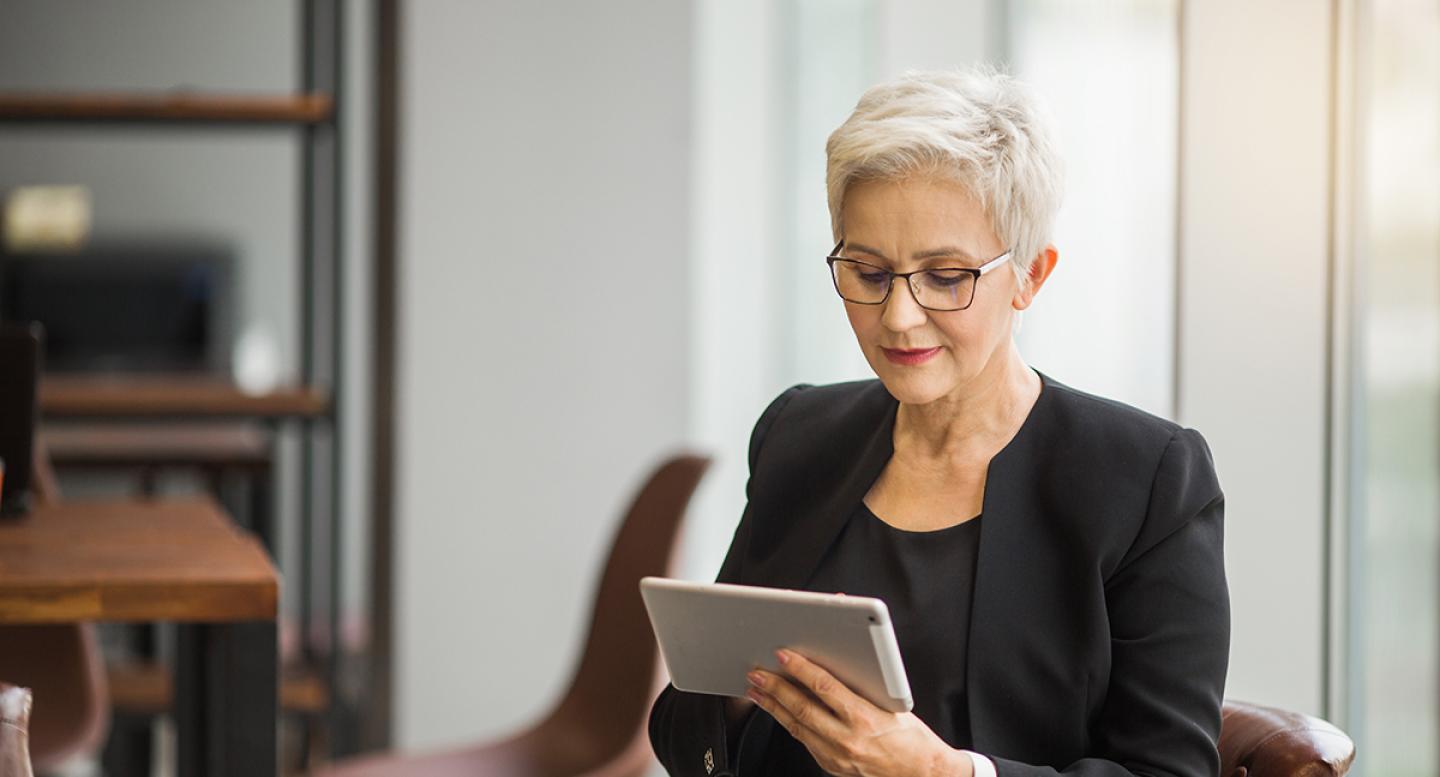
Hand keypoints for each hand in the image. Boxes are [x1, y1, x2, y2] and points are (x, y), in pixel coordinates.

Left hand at [746, 649, 971, 776]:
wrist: (922, 775)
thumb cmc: (912, 738)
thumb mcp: (891, 704)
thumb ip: (862, 686)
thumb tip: (835, 660)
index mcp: (864, 718)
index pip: (824, 687)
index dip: (800, 668)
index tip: (783, 654)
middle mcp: (847, 740)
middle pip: (801, 708)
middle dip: (775, 688)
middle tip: (757, 672)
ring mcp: (837, 757)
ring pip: (796, 727)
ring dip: (773, 706)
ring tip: (757, 690)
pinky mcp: (832, 766)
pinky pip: (805, 741)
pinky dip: (789, 723)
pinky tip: (778, 711)